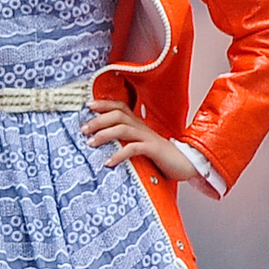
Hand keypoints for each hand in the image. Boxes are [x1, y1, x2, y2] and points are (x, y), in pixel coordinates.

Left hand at [82, 100, 199, 180]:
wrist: (186, 165)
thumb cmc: (159, 156)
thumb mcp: (138, 145)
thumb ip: (123, 141)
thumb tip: (98, 142)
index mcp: (138, 124)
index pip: (120, 107)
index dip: (104, 103)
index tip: (87, 105)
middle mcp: (142, 127)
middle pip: (117, 115)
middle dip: (98, 120)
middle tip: (83, 130)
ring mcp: (148, 137)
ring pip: (123, 128)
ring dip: (104, 135)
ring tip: (90, 143)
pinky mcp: (154, 150)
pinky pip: (134, 148)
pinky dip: (119, 154)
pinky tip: (108, 162)